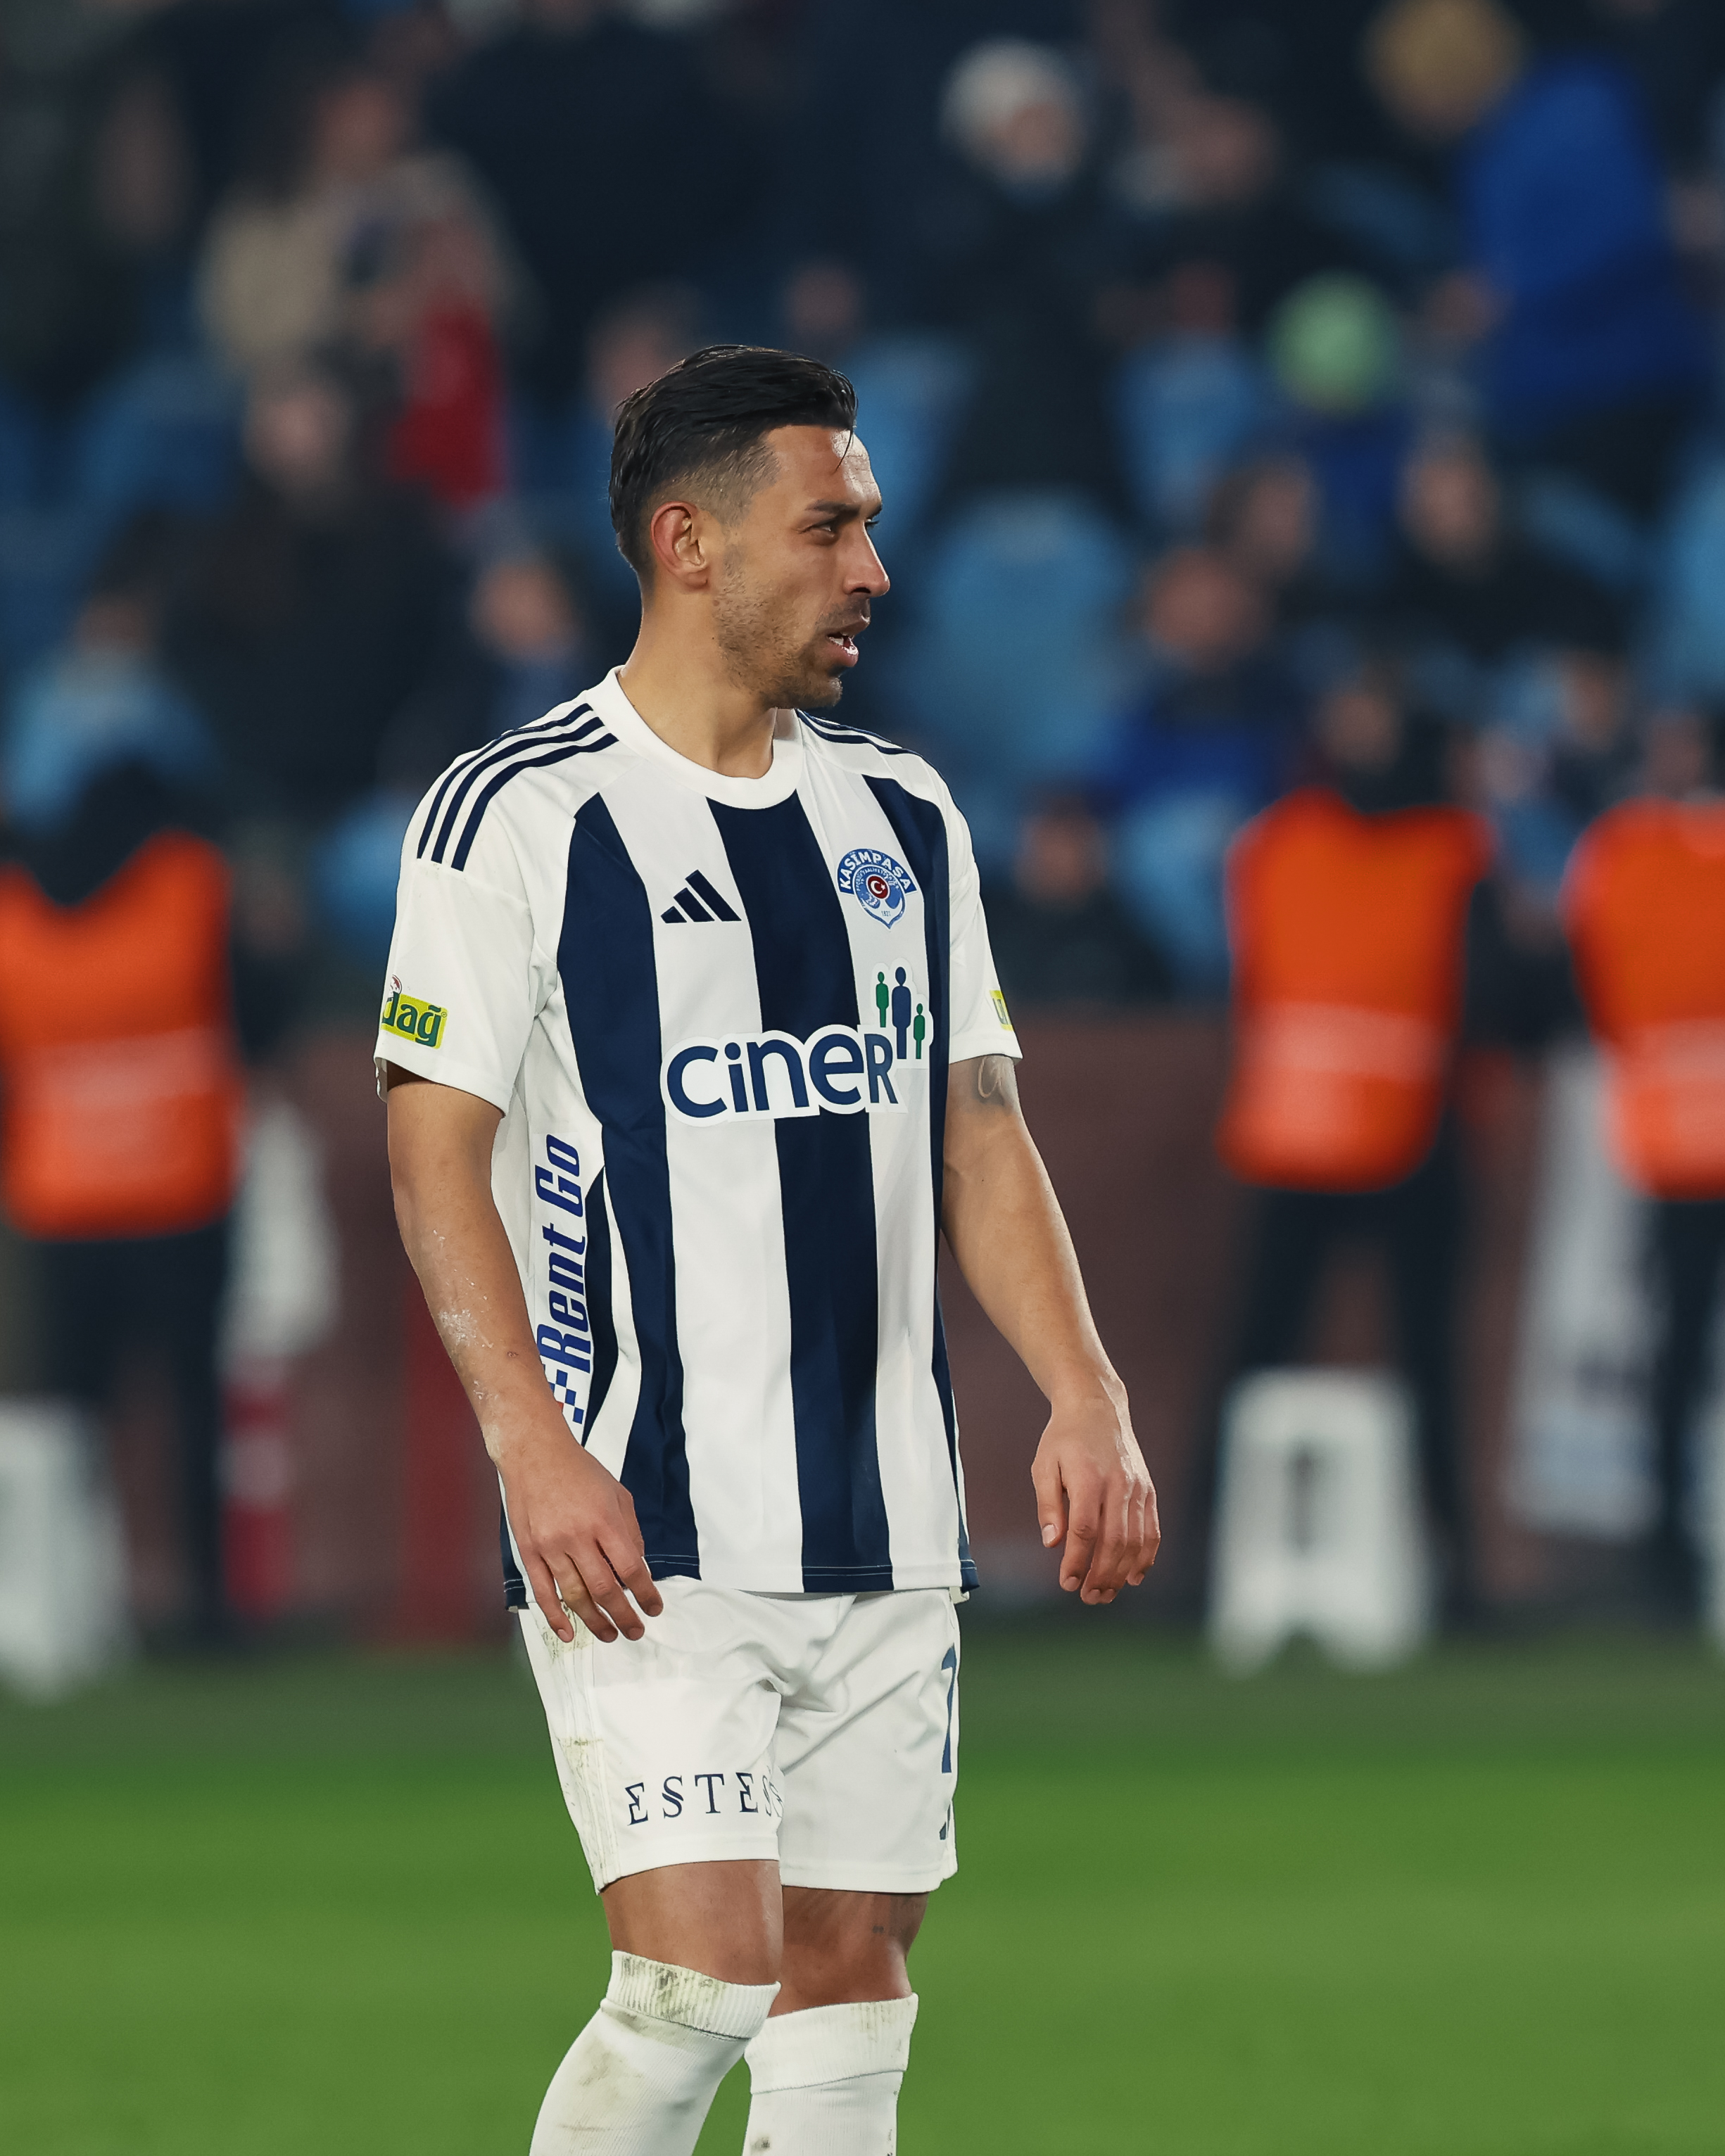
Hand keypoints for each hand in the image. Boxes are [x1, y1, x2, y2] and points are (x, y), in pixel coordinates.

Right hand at [498, 1417, 664, 1643]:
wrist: (534, 1453)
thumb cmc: (579, 1471)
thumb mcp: (618, 1492)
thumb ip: (630, 1530)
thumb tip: (637, 1566)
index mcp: (604, 1520)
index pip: (631, 1568)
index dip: (646, 1594)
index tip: (654, 1608)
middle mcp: (577, 1536)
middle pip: (605, 1589)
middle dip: (624, 1616)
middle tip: (635, 1631)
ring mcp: (550, 1546)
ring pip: (575, 1596)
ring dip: (595, 1621)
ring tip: (610, 1635)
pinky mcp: (529, 1552)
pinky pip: (543, 1592)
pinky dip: (555, 1617)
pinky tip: (568, 1633)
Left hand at [1030, 1383, 1158, 1603]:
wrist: (1097, 1408)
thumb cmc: (1064, 1439)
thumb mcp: (1044, 1466)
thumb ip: (1048, 1506)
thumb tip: (1052, 1544)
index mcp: (1089, 1477)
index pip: (1085, 1529)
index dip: (1078, 1560)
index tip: (1067, 1583)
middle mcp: (1118, 1484)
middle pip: (1114, 1541)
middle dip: (1101, 1575)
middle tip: (1088, 1597)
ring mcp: (1138, 1488)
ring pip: (1136, 1540)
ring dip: (1122, 1573)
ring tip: (1105, 1593)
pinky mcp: (1148, 1491)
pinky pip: (1152, 1530)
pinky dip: (1146, 1557)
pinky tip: (1134, 1577)